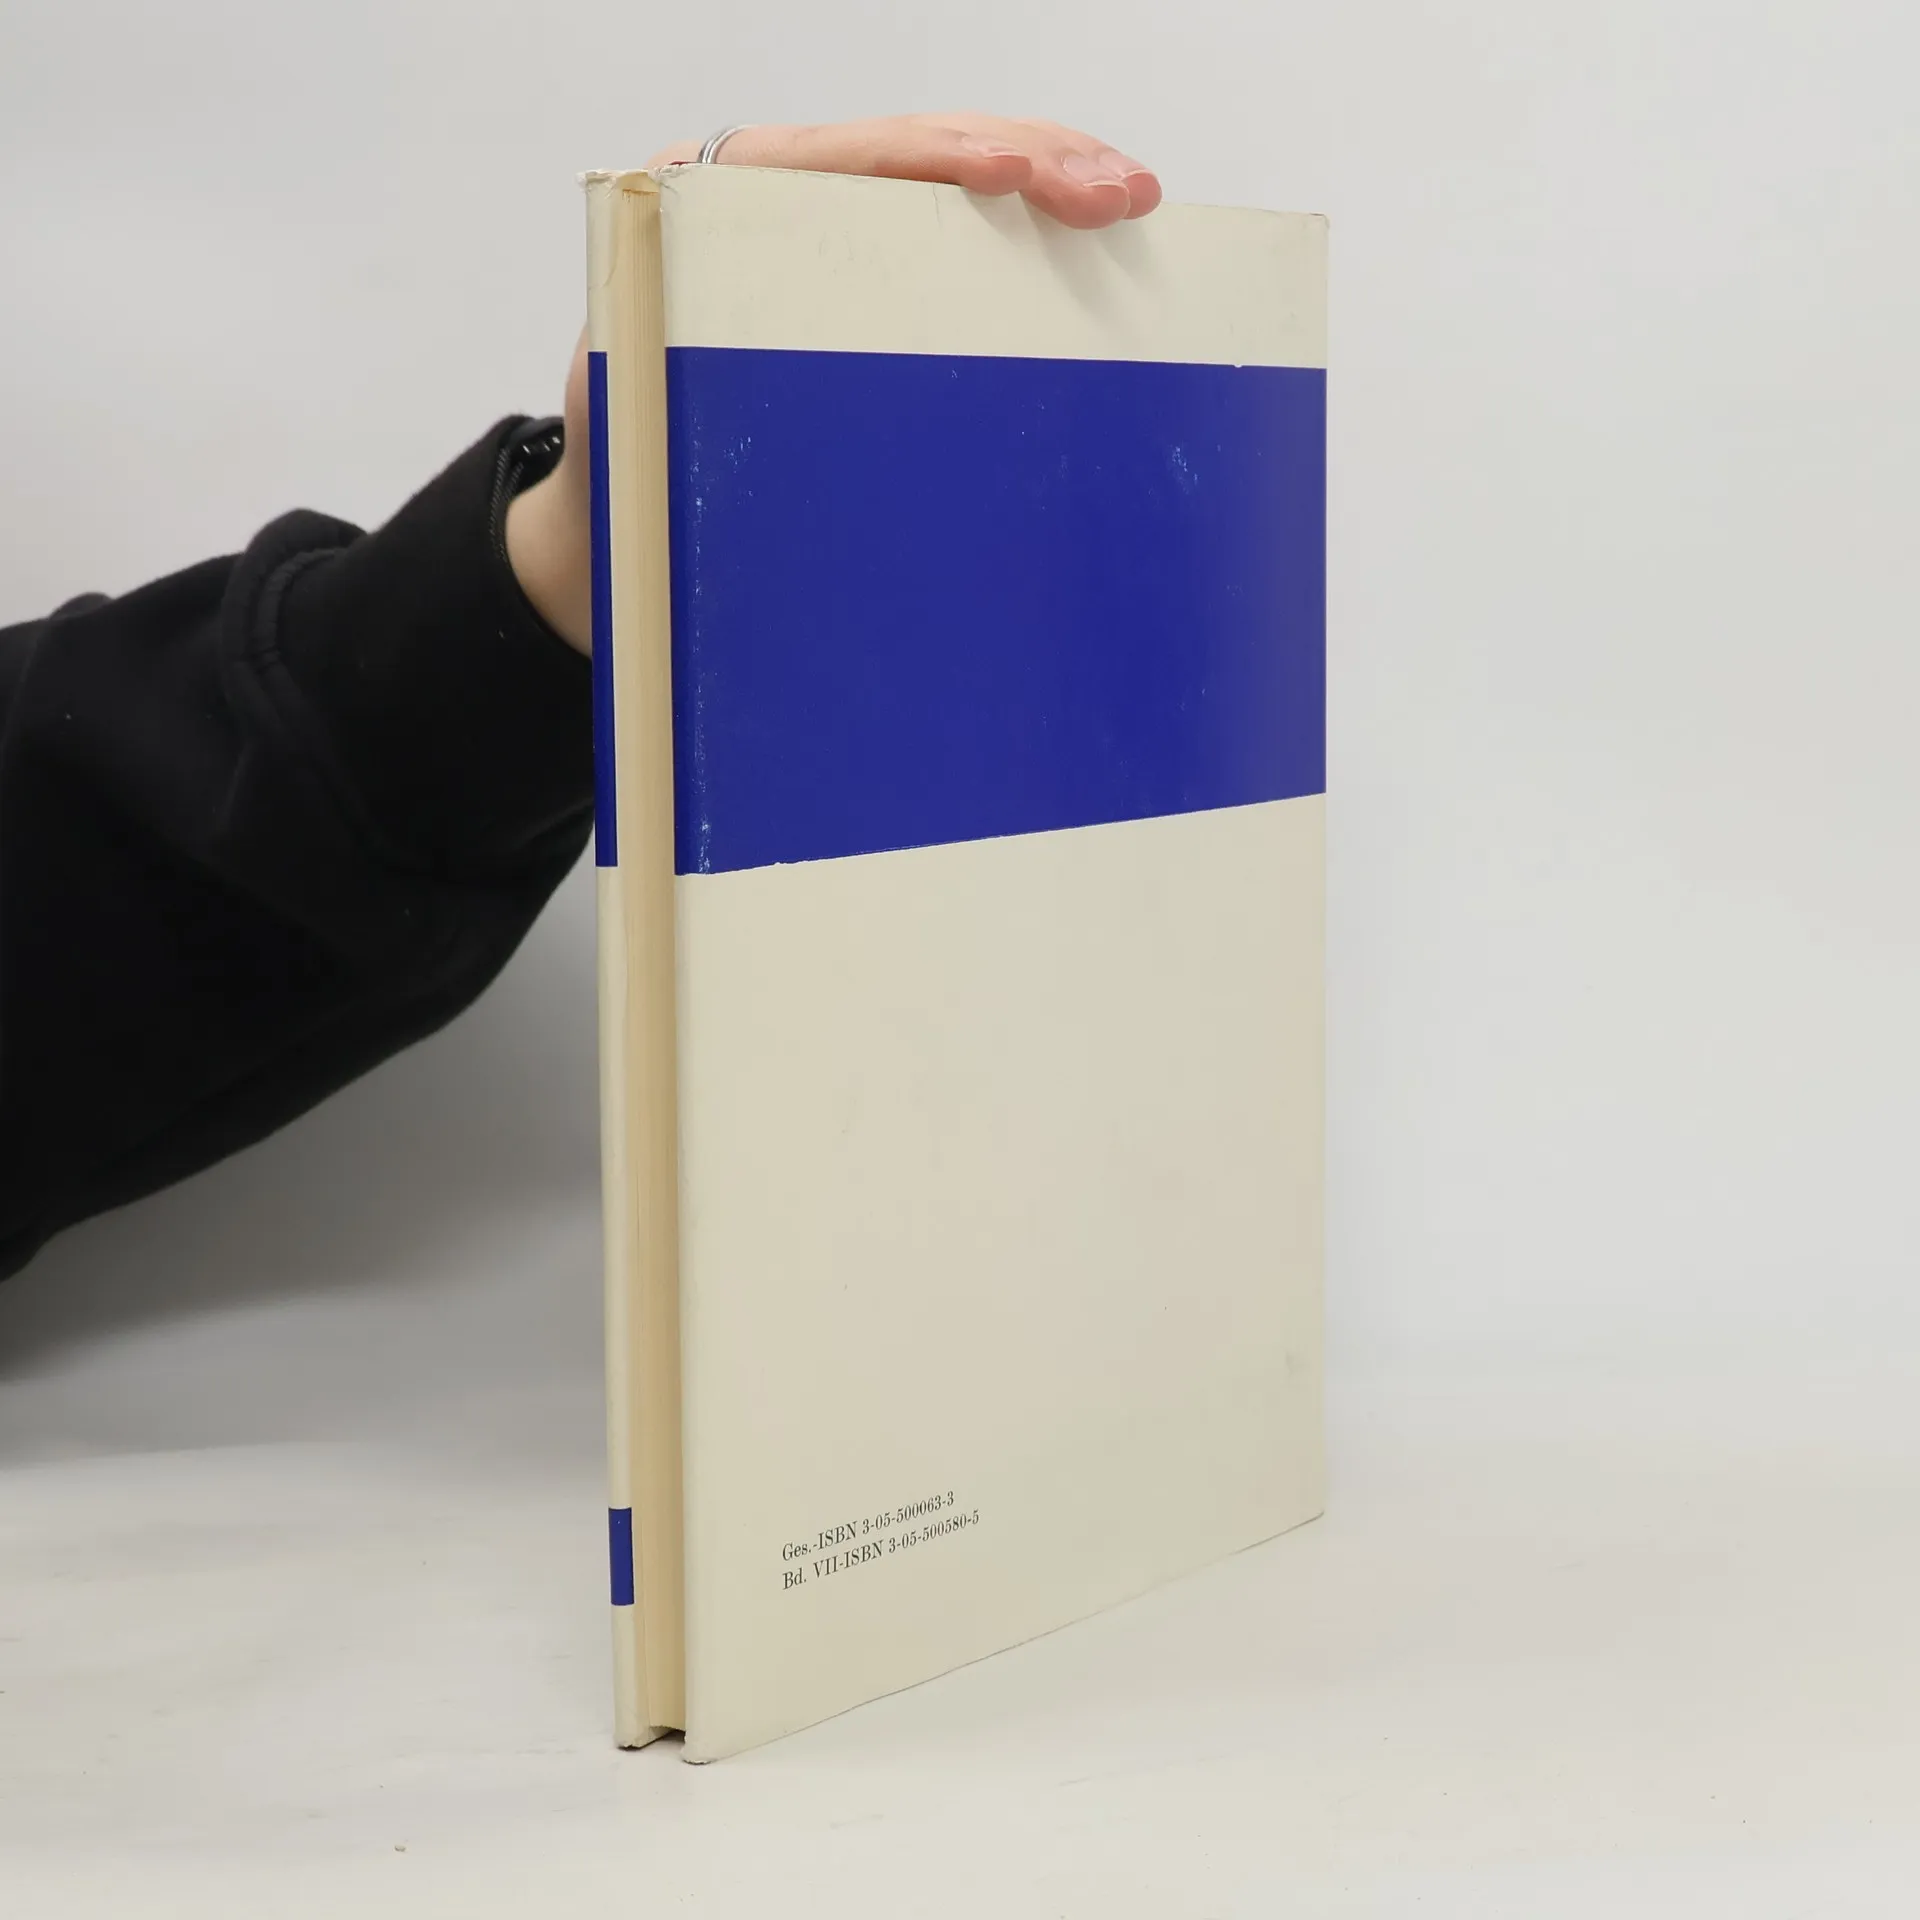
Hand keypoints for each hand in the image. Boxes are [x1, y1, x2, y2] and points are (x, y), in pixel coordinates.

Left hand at [507, 115, 1161, 652]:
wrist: (609, 533)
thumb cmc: (619, 483)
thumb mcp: (634, 428)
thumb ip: (674, 383)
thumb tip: (744, 384)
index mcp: (705, 214)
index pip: (838, 158)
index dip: (938, 157)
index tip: (1018, 179)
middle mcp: (768, 206)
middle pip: (914, 149)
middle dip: (1030, 157)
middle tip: (1123, 194)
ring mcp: (823, 243)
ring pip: (947, 182)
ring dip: (1048, 183)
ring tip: (1132, 202)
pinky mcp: (863, 290)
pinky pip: (950, 243)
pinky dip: (1025, 239)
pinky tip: (1093, 240)